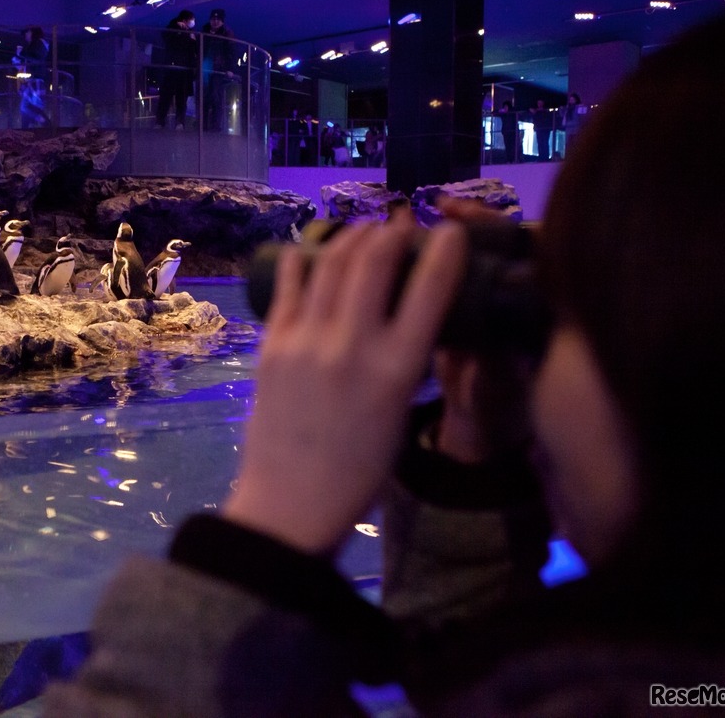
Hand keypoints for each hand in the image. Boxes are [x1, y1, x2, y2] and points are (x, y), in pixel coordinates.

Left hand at [224, 216, 467, 554]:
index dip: (447, 250)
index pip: (430, 291)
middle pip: (374, 261)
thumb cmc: (358, 469)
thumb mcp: (400, 413)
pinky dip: (304, 260)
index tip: (453, 231)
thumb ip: (405, 360)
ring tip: (364, 229)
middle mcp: (352, 346)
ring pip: (331, 265)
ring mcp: (306, 341)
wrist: (290, 503)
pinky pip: (289, 286)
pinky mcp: (271, 345)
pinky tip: (311, 250)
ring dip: (351, 237)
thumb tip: (407, 316)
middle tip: (400, 221)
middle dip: (391, 230)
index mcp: (397, 370)